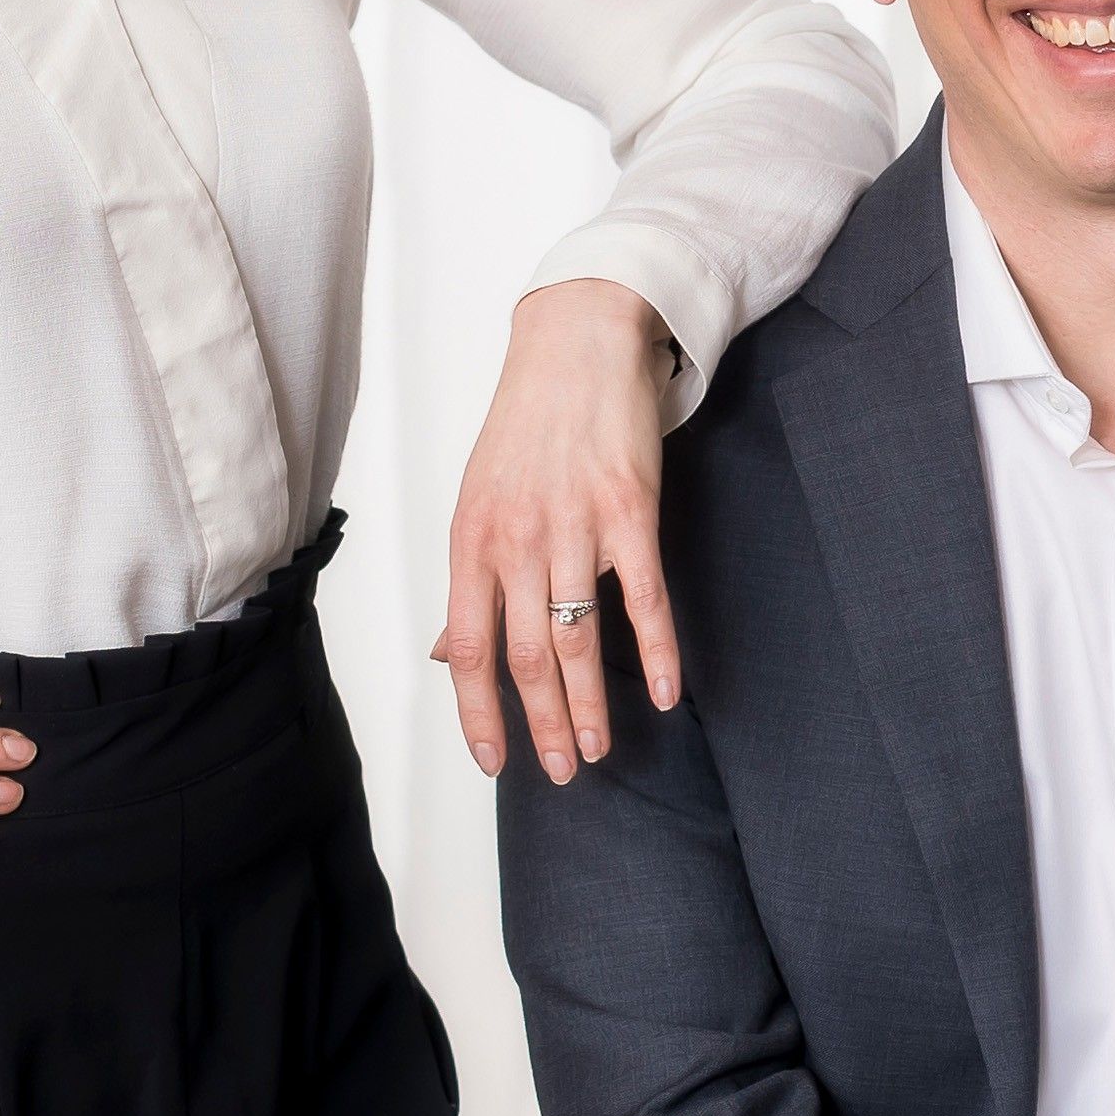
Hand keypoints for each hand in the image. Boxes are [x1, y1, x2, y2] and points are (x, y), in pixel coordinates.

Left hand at [437, 279, 682, 783]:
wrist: (578, 344)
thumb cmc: (526, 426)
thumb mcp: (478, 502)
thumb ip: (472, 583)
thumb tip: (447, 655)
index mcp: (471, 542)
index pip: (468, 648)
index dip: (480, 714)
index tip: (495, 762)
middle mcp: (517, 540)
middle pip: (527, 657)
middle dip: (544, 725)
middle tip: (564, 772)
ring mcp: (575, 526)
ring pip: (581, 639)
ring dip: (591, 705)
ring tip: (601, 749)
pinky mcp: (631, 510)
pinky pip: (645, 598)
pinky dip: (658, 652)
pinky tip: (667, 694)